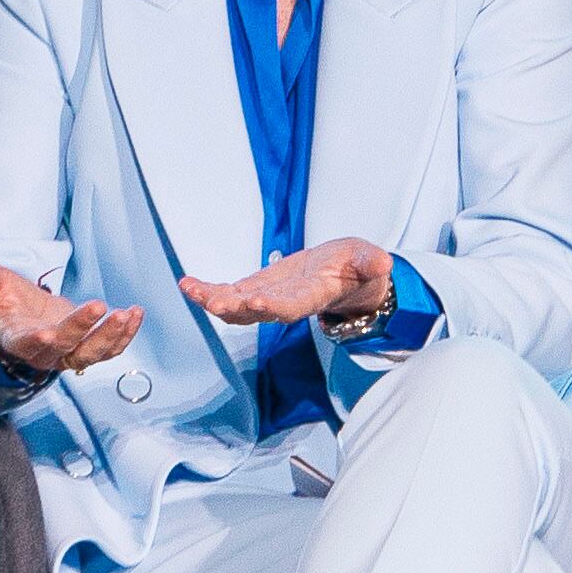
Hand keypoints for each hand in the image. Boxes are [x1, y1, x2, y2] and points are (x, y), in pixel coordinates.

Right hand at [0, 248, 140, 381]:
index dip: (42, 339)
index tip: (48, 331)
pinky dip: (125, 336)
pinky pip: (109, 350)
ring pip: (93, 355)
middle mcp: (45, 352)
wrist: (22, 320)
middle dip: (85, 330)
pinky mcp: (86, 348)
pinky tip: (136, 315)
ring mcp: (68, 353)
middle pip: (68, 349)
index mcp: (19, 339)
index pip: (31, 343)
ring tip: (128, 315)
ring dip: (112, 337)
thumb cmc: (7, 303)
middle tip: (101, 308)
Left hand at [182, 239, 394, 327]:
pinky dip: (208, 290)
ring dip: (213, 300)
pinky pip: (228, 294)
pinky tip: (188, 284)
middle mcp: (286, 304)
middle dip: (234, 307)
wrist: (346, 277)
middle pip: (256, 313)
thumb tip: (383, 263)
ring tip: (193, 289)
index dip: (274, 306)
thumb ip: (371, 263)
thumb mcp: (368, 260)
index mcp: (313, 296)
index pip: (292, 306)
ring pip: (237, 308)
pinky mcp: (256, 290)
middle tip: (213, 300)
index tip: (256, 301)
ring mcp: (269, 299)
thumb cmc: (357, 269)